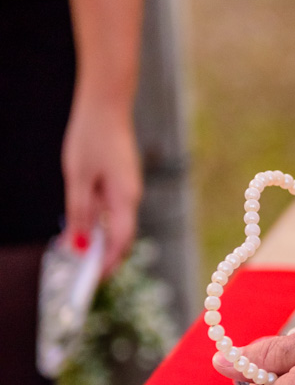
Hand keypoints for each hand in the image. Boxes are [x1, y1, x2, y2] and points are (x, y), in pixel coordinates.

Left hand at [60, 98, 141, 274]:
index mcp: (125, 198)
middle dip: (102, 256)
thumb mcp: (77, 177)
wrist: (107, 104)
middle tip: (80, 270)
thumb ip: (78, 212)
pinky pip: (112, 210)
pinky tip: (79, 224)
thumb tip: (76, 244)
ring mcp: (128, 189)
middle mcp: (132, 197)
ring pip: (115, 223)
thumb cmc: (91, 137)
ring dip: (96, 239)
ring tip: (72, 249)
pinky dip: (97, 222)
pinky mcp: (121, 181)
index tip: (92, 280)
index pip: (120, 242)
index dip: (107, 263)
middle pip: (121, 236)